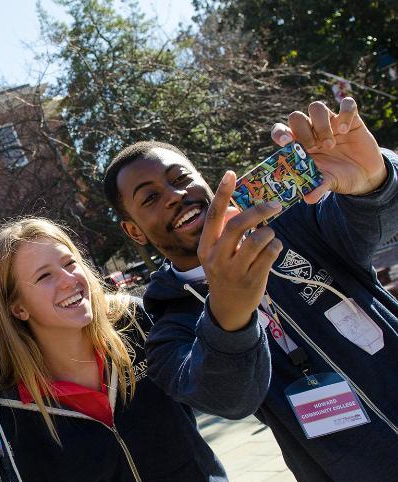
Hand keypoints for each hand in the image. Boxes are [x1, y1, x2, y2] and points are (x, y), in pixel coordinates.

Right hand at [198, 172, 283, 330]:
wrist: (228, 307)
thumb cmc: (225, 271)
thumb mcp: (218, 252)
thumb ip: (226, 230)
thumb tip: (240, 206)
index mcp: (205, 247)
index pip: (214, 215)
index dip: (222, 193)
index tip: (231, 173)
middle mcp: (216, 258)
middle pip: (237, 225)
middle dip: (258, 211)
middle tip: (274, 204)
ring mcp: (234, 270)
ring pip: (258, 239)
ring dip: (269, 232)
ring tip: (269, 235)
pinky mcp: (251, 280)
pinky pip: (270, 254)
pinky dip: (275, 246)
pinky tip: (272, 249)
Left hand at [271, 97, 386, 202]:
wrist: (364, 175)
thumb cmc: (338, 176)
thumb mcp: (327, 183)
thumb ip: (317, 188)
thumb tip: (308, 199)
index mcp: (298, 145)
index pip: (280, 130)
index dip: (279, 133)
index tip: (286, 142)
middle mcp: (311, 130)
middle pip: (296, 116)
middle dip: (303, 130)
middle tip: (314, 147)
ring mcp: (330, 122)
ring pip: (316, 107)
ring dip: (321, 124)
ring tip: (331, 144)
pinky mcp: (351, 118)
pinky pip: (347, 104)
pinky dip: (345, 113)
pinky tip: (346, 129)